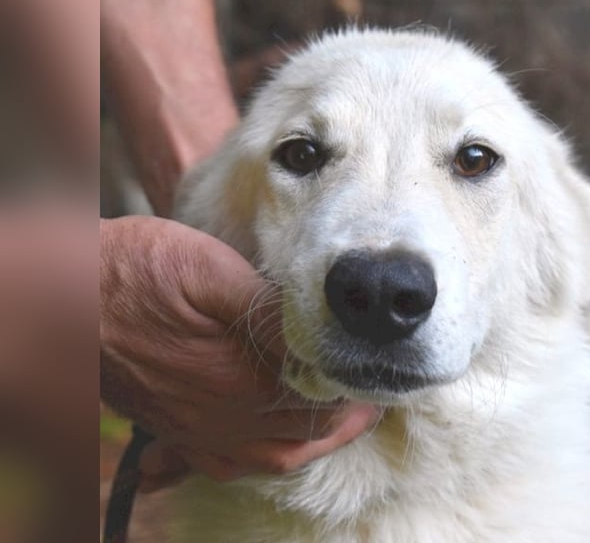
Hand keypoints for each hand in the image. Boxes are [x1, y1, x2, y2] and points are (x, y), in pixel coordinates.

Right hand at [100, 216, 376, 489]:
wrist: (62, 301)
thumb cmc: (135, 276)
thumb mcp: (209, 271)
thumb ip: (268, 309)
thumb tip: (320, 335)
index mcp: (242, 383)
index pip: (324, 402)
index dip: (358, 387)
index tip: (383, 369)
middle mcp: (225, 422)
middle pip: (308, 434)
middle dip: (348, 414)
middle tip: (374, 386)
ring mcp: (201, 435)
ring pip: (279, 454)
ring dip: (317, 436)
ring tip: (342, 410)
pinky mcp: (180, 434)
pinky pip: (238, 461)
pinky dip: (272, 451)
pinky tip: (283, 433)